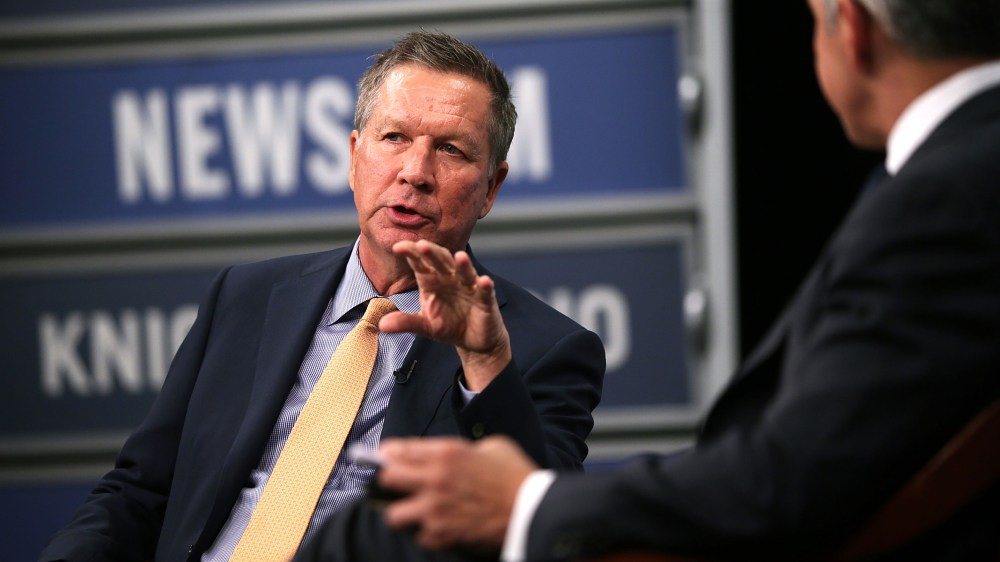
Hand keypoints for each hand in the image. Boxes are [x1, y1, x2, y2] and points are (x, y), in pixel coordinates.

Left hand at [377, 435, 538, 551]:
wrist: (532, 510)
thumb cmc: (516, 475)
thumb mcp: (492, 446)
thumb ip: (465, 449)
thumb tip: (451, 456)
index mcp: (446, 453)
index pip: (397, 450)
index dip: (389, 454)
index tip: (388, 457)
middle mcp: (434, 480)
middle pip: (387, 479)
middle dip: (391, 481)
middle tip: (400, 484)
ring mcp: (435, 510)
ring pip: (394, 515)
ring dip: (402, 512)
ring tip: (415, 511)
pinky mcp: (442, 535)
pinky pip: (419, 536)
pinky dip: (426, 533)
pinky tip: (438, 526)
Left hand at [382, 239, 511, 390]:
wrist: (473, 341)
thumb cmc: (448, 326)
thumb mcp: (425, 325)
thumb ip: (405, 322)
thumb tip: (381, 324)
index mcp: (432, 281)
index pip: (420, 263)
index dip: (411, 253)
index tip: (397, 247)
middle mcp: (450, 279)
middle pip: (441, 261)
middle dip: (433, 253)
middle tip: (421, 245)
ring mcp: (469, 287)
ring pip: (465, 272)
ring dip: (463, 264)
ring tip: (459, 256)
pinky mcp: (485, 300)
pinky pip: (485, 291)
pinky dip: (485, 286)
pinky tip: (484, 281)